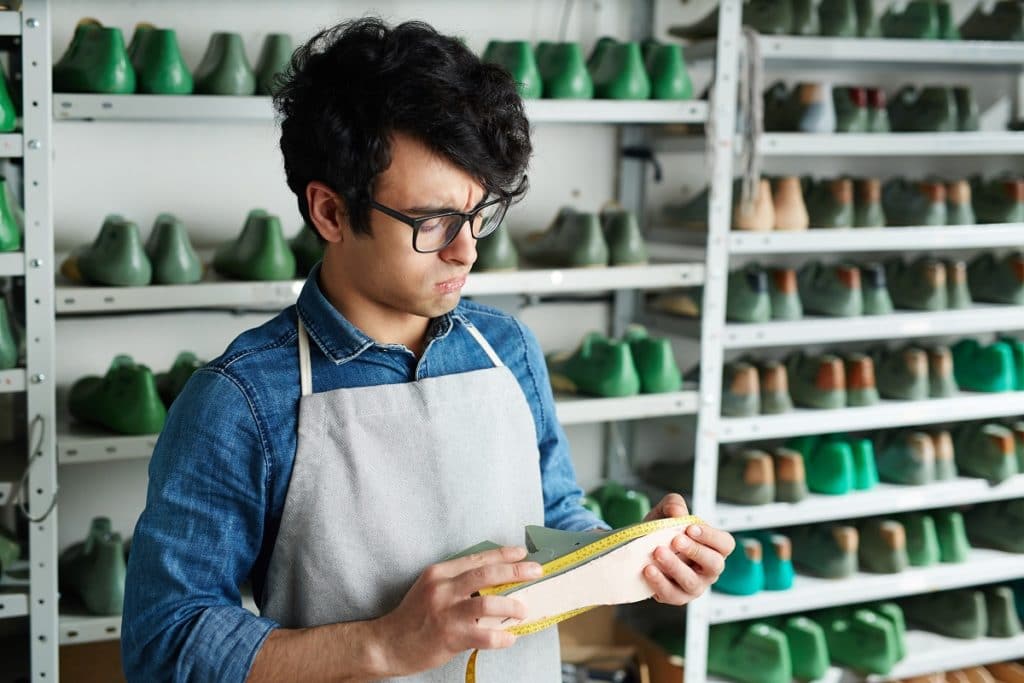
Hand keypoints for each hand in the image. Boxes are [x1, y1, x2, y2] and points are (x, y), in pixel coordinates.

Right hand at [373, 545, 541, 676]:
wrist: (389, 644)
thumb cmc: (414, 616)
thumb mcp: (430, 588)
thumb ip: (457, 581)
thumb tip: (494, 579)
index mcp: (439, 573)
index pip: (477, 558)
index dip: (503, 554)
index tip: (522, 553)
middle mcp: (442, 589)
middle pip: (486, 574)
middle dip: (516, 571)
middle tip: (536, 571)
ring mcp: (445, 613)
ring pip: (487, 603)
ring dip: (511, 605)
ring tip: (523, 609)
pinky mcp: (449, 636)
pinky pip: (484, 635)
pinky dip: (501, 636)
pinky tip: (510, 637)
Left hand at [641, 493, 734, 605]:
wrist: (639, 550)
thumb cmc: (661, 531)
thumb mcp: (665, 512)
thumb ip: (674, 504)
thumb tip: (678, 513)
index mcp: (713, 548)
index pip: (725, 544)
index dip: (711, 536)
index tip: (690, 528)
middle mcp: (709, 570)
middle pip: (714, 564)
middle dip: (695, 551)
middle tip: (676, 540)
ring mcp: (694, 586)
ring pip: (691, 581)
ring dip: (675, 566)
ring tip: (658, 552)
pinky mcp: (676, 597)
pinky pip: (671, 594)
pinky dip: (659, 582)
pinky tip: (649, 569)